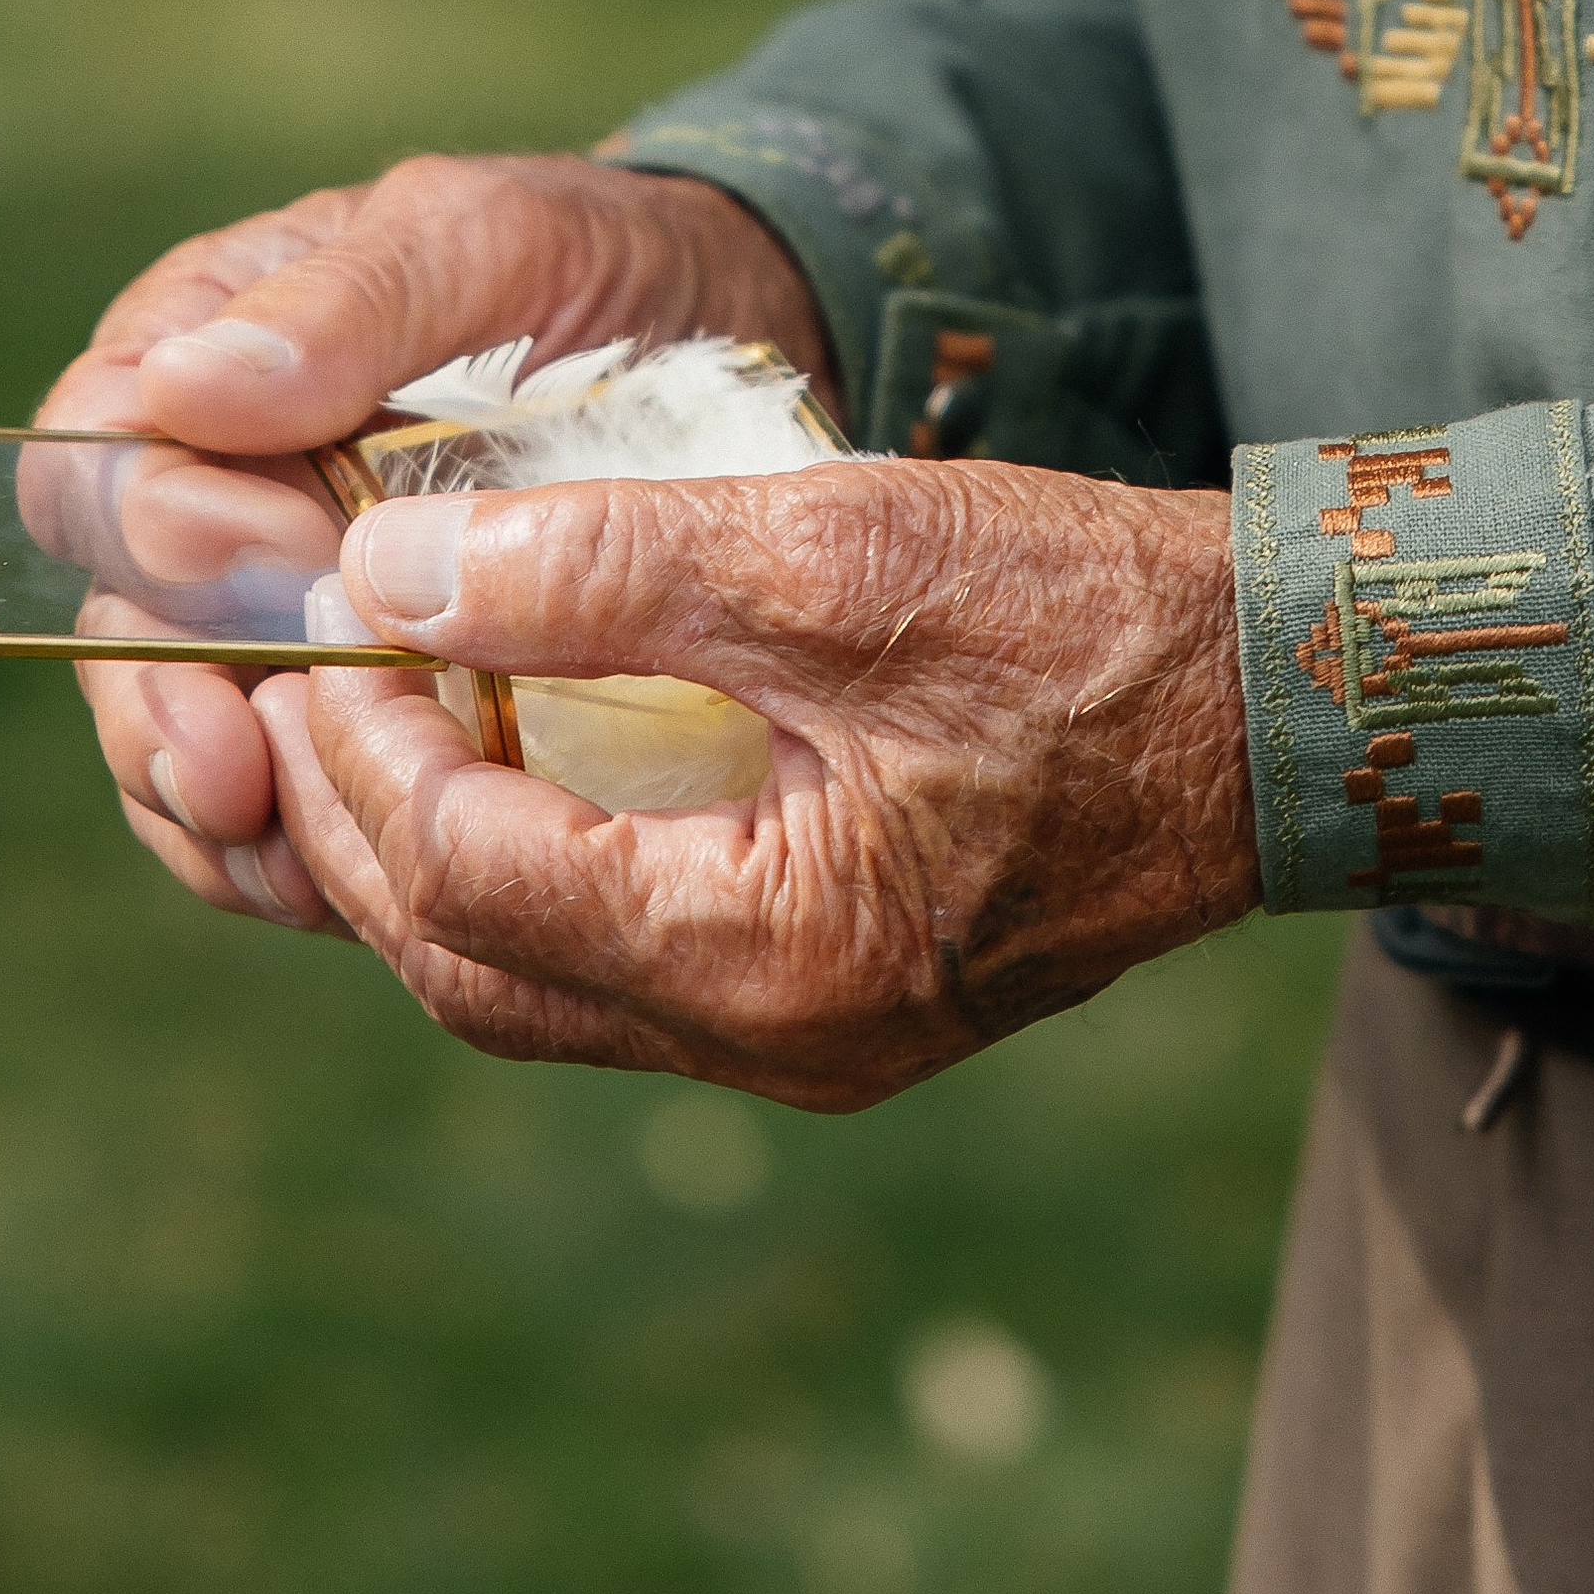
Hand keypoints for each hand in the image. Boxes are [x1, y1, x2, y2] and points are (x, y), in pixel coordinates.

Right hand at [38, 155, 833, 926]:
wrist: (731, 344)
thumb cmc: (595, 270)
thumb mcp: (494, 245)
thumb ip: (351, 306)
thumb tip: (184, 390)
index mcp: (202, 360)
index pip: (100, 462)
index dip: (169, 528)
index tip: (293, 557)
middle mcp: (211, 496)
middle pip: (115, 621)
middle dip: (160, 704)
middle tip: (237, 771)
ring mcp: (273, 615)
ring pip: (173, 729)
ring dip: (213, 802)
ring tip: (283, 857)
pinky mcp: (353, 709)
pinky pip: (275, 802)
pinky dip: (289, 850)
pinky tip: (335, 890)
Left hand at [248, 455, 1258, 1107]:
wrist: (1295, 701)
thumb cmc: (1090, 614)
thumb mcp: (840, 553)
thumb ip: (604, 570)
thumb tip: (385, 574)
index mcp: (767, 954)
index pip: (464, 878)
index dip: (359, 744)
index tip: (318, 614)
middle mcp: (773, 1041)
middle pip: (469, 966)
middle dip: (356, 821)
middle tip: (298, 675)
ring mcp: (808, 1038)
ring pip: (532, 981)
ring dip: (429, 854)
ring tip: (378, 704)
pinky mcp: (837, 997)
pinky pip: (620, 962)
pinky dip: (529, 862)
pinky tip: (508, 746)